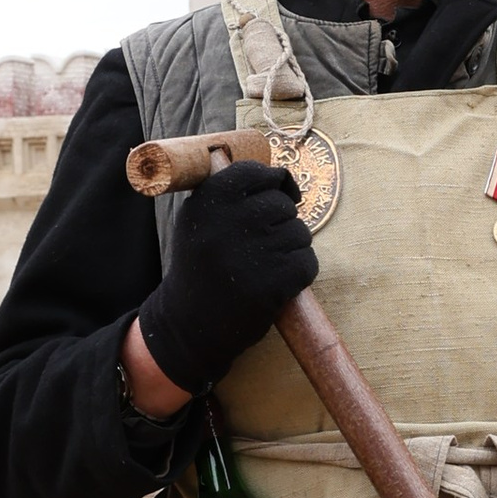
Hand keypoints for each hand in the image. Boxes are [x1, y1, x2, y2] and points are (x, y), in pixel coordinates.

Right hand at [135, 161, 318, 397]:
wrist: (189, 324)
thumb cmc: (202, 268)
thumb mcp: (198, 221)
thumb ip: (230, 194)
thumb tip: (281, 178)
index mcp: (207, 200)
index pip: (256, 172)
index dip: (275, 183)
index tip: (281, 195)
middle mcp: (228, 222)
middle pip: (283, 204)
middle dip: (282, 222)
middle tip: (263, 246)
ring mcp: (251, 253)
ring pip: (300, 233)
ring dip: (292, 249)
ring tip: (264, 267)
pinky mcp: (271, 284)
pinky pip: (307, 263)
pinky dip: (300, 274)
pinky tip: (276, 284)